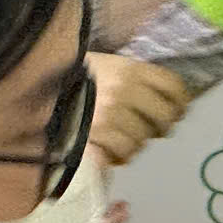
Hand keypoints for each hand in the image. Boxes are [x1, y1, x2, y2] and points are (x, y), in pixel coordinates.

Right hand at [86, 53, 189, 167]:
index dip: (181, 102)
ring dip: (138, 142)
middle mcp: (125, 89)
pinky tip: (113, 149)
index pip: (172, 85)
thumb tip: (169, 101)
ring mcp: (112, 113)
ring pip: (144, 139)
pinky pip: (125, 153)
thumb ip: (136, 80)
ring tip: (125, 139)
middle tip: (156, 130)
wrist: (41, 90)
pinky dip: (122, 155)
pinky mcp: (99, 134)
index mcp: (130, 68)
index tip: (179, 110)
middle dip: (163, 126)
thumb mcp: (109, 66)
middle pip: (165, 116)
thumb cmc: (78, 78)